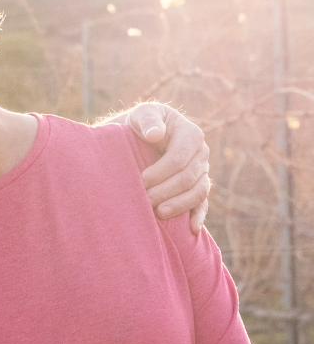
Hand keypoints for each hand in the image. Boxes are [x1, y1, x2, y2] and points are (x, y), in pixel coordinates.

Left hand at [127, 103, 209, 232]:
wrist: (141, 135)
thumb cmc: (141, 123)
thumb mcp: (142, 114)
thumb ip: (148, 120)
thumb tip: (155, 134)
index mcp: (190, 134)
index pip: (179, 158)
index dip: (160, 172)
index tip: (140, 181)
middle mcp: (201, 153)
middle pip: (187, 178)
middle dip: (165, 191)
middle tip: (143, 201)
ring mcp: (202, 171)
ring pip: (197, 192)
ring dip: (178, 205)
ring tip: (158, 214)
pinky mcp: (197, 186)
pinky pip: (202, 202)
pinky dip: (198, 215)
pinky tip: (192, 229)